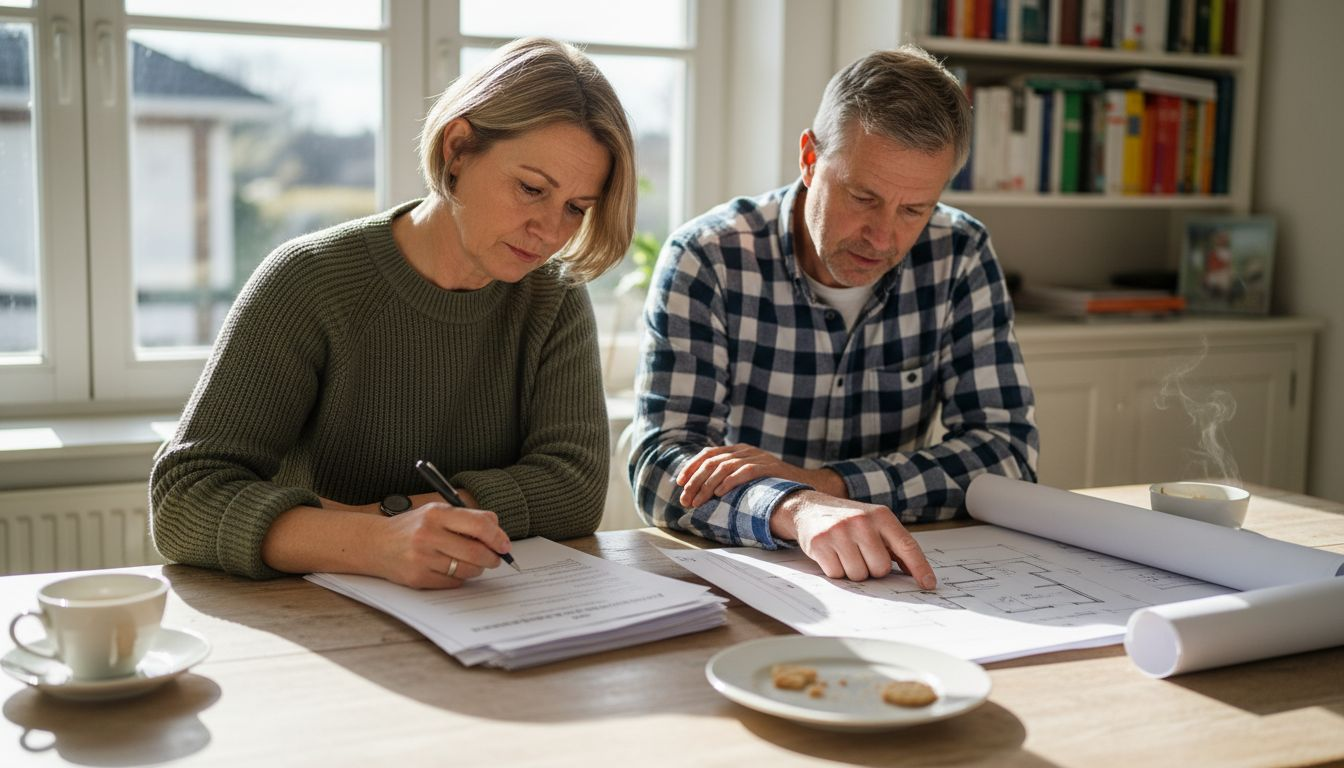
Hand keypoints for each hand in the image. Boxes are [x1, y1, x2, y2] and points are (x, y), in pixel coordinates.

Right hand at [374, 502, 510, 589]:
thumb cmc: (413, 527)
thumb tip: (498, 533)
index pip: (479, 525)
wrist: (375, 544)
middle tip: (494, 559)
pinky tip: (451, 569)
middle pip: (476, 552)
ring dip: (477, 569)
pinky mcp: (418, 578)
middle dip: (492, 558)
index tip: (505, 545)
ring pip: (467, 570)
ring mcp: (422, 558)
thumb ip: (467, 518)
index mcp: (436, 514)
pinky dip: (459, 578)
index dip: (498, 537)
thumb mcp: (437, 512)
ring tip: (472, 563)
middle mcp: (428, 535)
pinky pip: (453, 583)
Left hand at [675, 443, 845, 506]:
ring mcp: (757, 457)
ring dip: (707, 485)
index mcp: (737, 450)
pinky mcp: (768, 467)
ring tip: (698, 500)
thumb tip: (701, 492)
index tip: (679, 483)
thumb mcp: (748, 477)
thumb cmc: (772, 484)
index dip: (691, 467)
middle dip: (695, 481)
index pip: (708, 454)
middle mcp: (745, 450)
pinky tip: (719, 492)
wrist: (805, 484)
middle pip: (712, 462)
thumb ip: (729, 478)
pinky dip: (730, 481)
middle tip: (685, 499)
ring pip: (724, 467)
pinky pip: (745, 471)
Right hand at [770, 490, 936, 588]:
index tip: (928, 584)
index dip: (919, 567)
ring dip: (853, 570)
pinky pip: (837, 575)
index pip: (907, 546)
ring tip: (845, 552)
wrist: (809, 508)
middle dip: (872, 568)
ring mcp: (839, 532)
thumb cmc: (848, 519)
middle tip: (862, 554)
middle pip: (880, 568)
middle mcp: (861, 522)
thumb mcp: (874, 523)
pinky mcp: (820, 544)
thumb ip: (895, 545)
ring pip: (858, 575)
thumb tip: (915, 572)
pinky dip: (836, 570)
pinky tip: (832, 554)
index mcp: (881, 516)